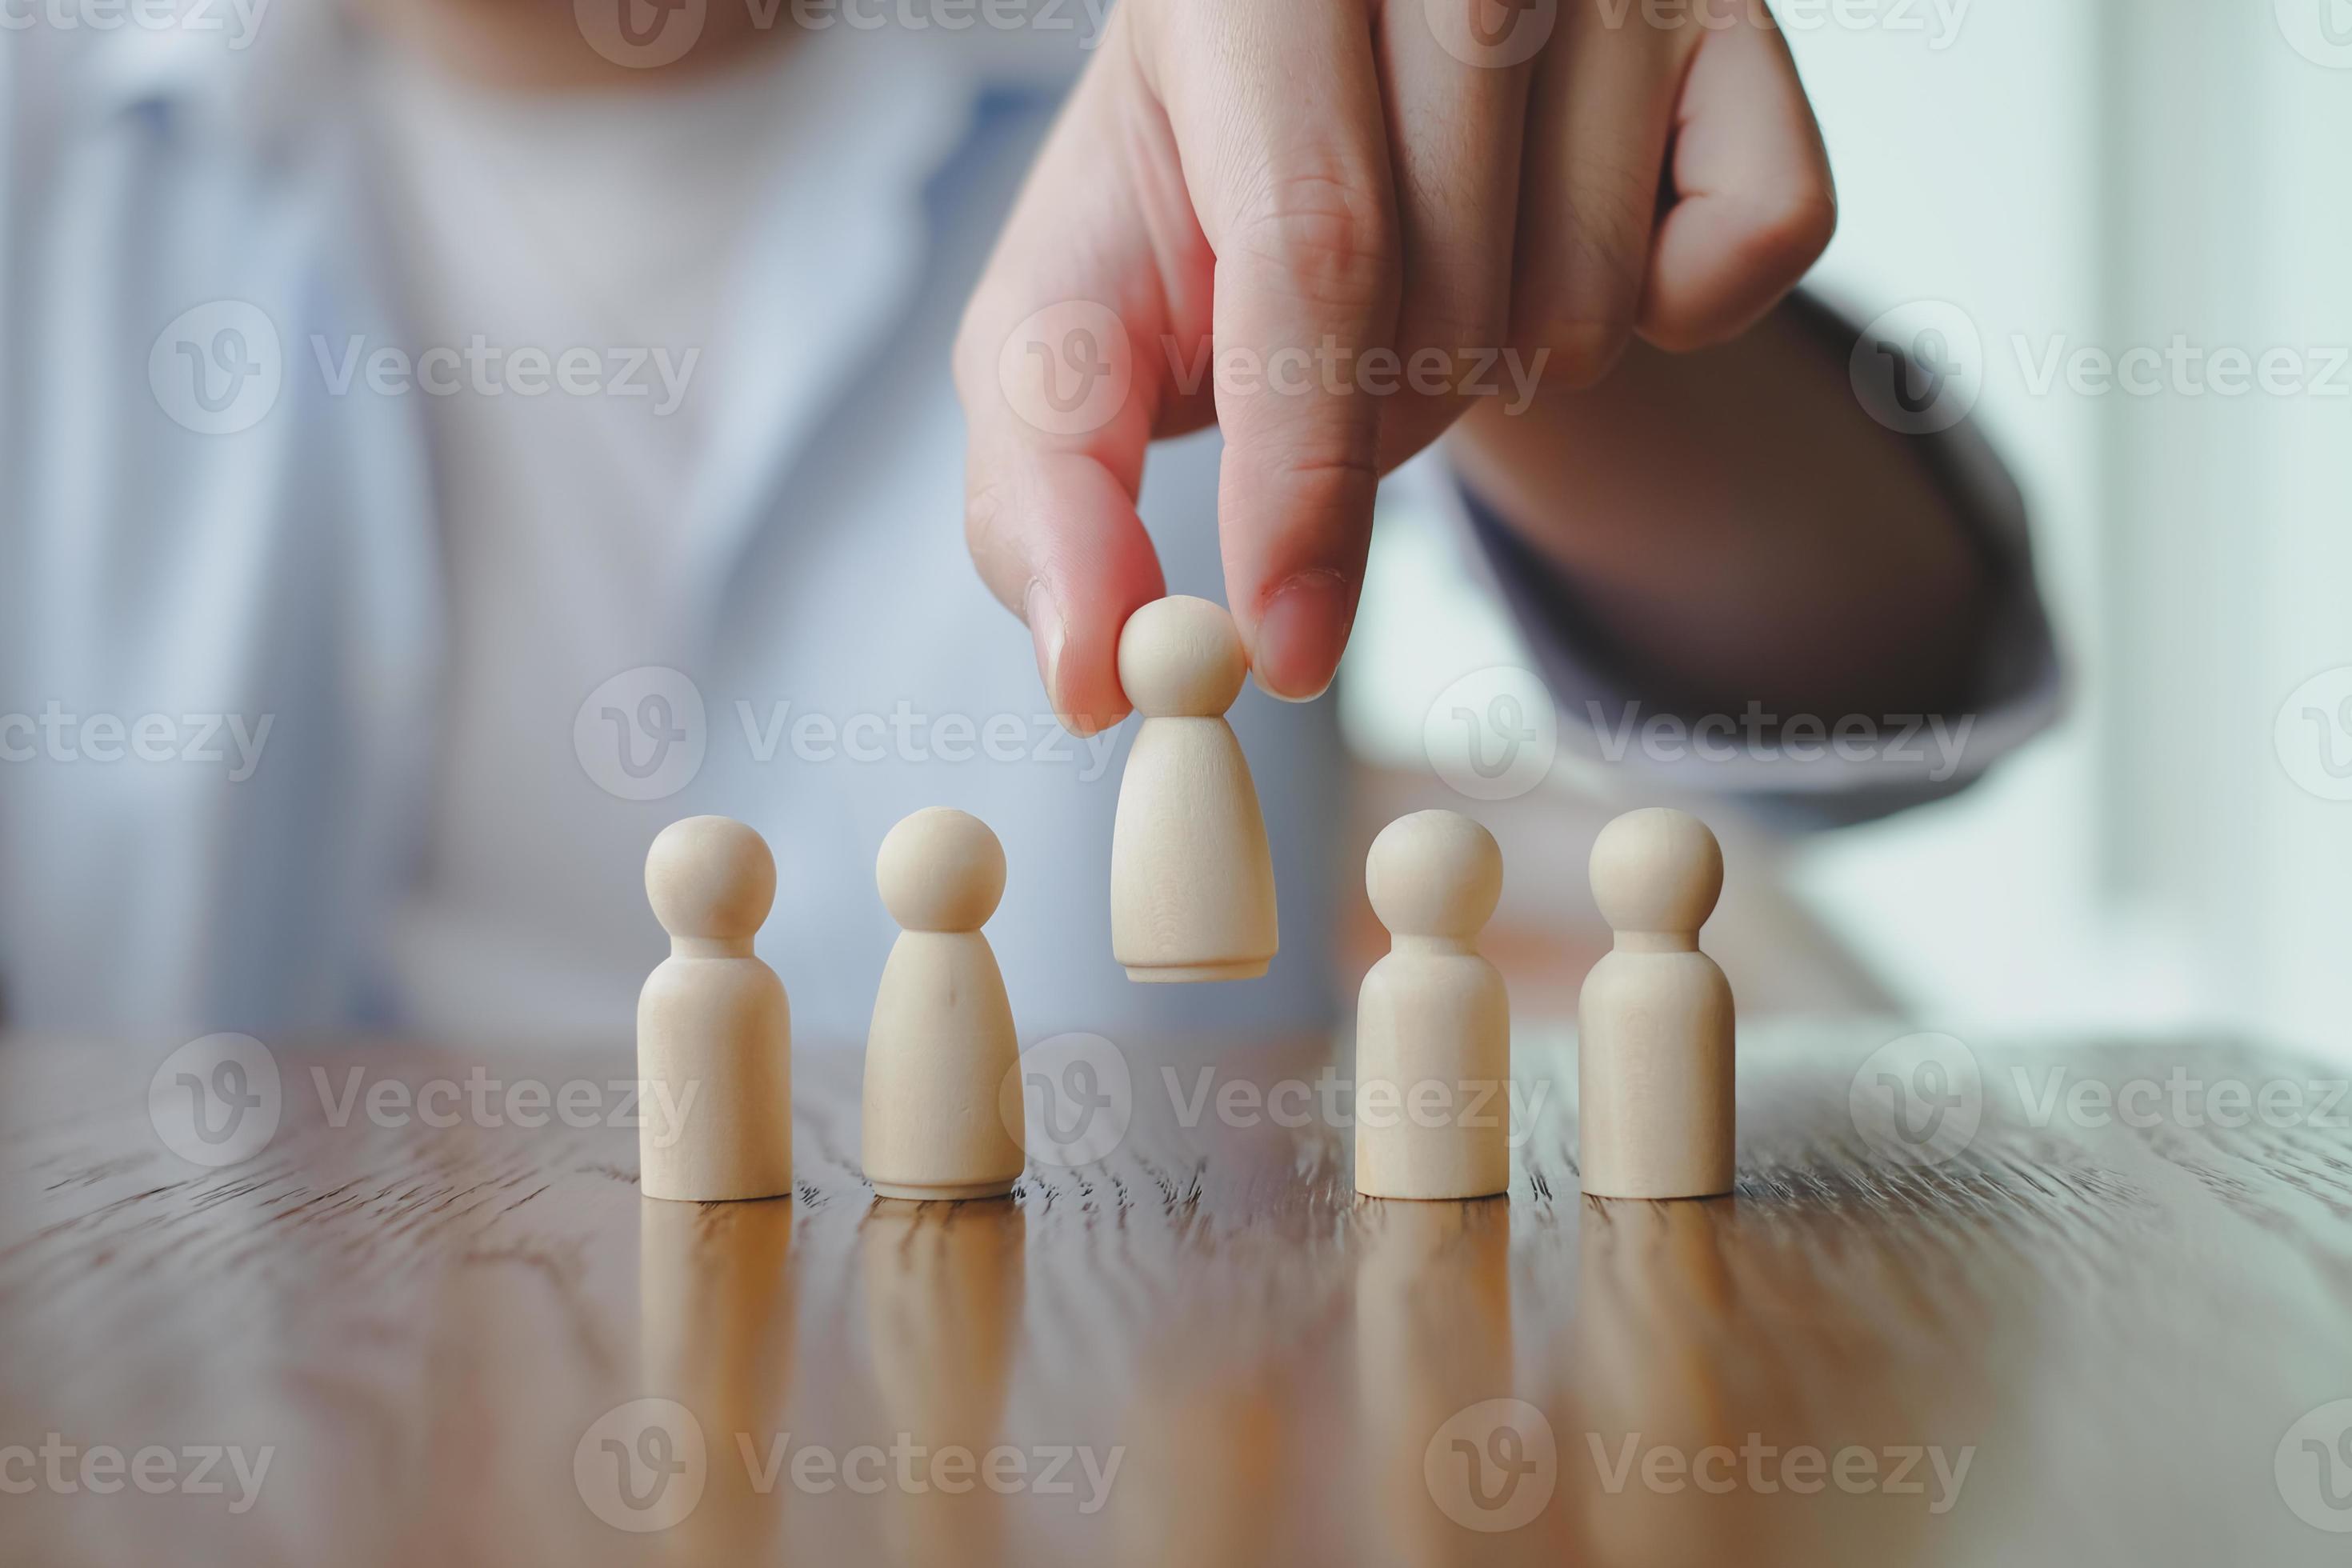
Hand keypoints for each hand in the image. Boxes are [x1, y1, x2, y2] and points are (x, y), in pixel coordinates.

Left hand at [957, 0, 1835, 729]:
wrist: (1335, 93)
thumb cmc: (1190, 209)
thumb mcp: (1074, 324)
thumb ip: (1044, 493)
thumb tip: (1090, 676)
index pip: (1315, 241)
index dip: (1303, 472)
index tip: (1285, 645)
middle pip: (1454, 299)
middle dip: (1379, 429)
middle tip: (1332, 373)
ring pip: (1593, 303)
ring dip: (1500, 371)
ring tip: (1433, 279)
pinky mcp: (1740, 15)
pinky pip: (1756, 248)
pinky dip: (1669, 314)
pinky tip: (1569, 240)